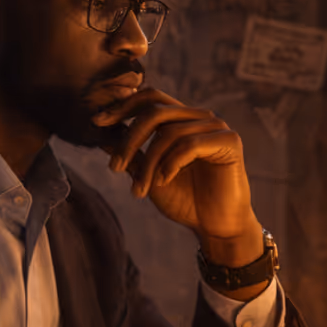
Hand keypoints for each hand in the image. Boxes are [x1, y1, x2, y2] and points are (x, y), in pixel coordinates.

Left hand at [94, 86, 264, 273]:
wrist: (215, 227)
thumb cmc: (186, 202)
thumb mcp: (149, 177)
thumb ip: (133, 156)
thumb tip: (103, 137)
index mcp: (182, 120)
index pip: (150, 99)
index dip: (123, 106)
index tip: (97, 122)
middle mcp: (200, 118)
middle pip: (155, 111)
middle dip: (130, 139)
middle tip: (114, 168)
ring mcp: (216, 127)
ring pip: (169, 133)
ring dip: (148, 163)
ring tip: (140, 190)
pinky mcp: (229, 141)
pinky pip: (190, 145)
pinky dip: (170, 164)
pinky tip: (163, 182)